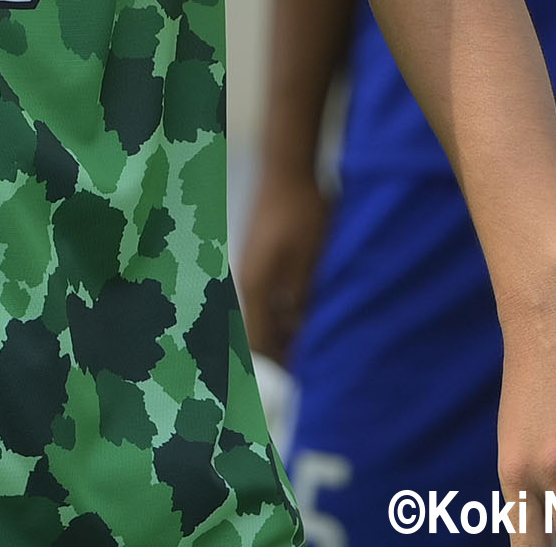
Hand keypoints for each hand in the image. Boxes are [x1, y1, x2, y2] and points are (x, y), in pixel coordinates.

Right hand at [236, 164, 328, 365]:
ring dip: (283, 334)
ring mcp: (251, 269)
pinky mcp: (261, 258)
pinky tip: (305, 317)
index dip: (277, 369)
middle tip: (306, 376)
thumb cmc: (301, 213)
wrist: (287, 167)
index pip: (260, 345)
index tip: (296, 389)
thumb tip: (301, 337)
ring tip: (308, 351)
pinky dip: (284, 314)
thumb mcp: (310, 261)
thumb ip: (303, 301)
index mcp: (255, 288)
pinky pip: (269, 298)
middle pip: (259, 333)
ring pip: (265, 316)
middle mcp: (246, 282)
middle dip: (280, 356)